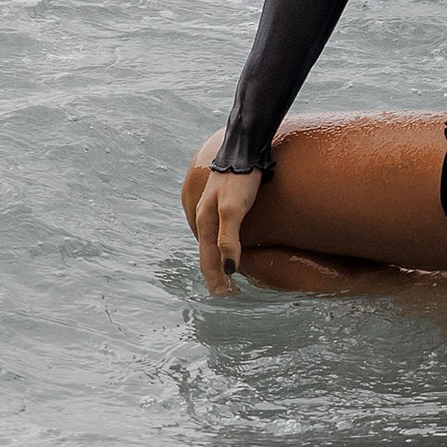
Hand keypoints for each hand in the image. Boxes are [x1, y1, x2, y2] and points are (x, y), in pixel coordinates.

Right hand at [182, 145, 264, 294]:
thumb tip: (229, 268)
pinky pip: (216, 231)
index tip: (225, 295)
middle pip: (207, 254)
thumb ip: (229, 238)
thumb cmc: (239, 180)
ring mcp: (210, 209)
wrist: (243, 150)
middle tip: (227, 293)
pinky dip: (221, 246)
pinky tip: (227, 246)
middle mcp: (203, 217)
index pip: (208, 260)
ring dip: (218, 261)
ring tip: (227, 275)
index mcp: (204, 222)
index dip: (216, 280)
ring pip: (210, 243)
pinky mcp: (219, 203)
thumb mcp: (233, 209)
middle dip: (216, 275)